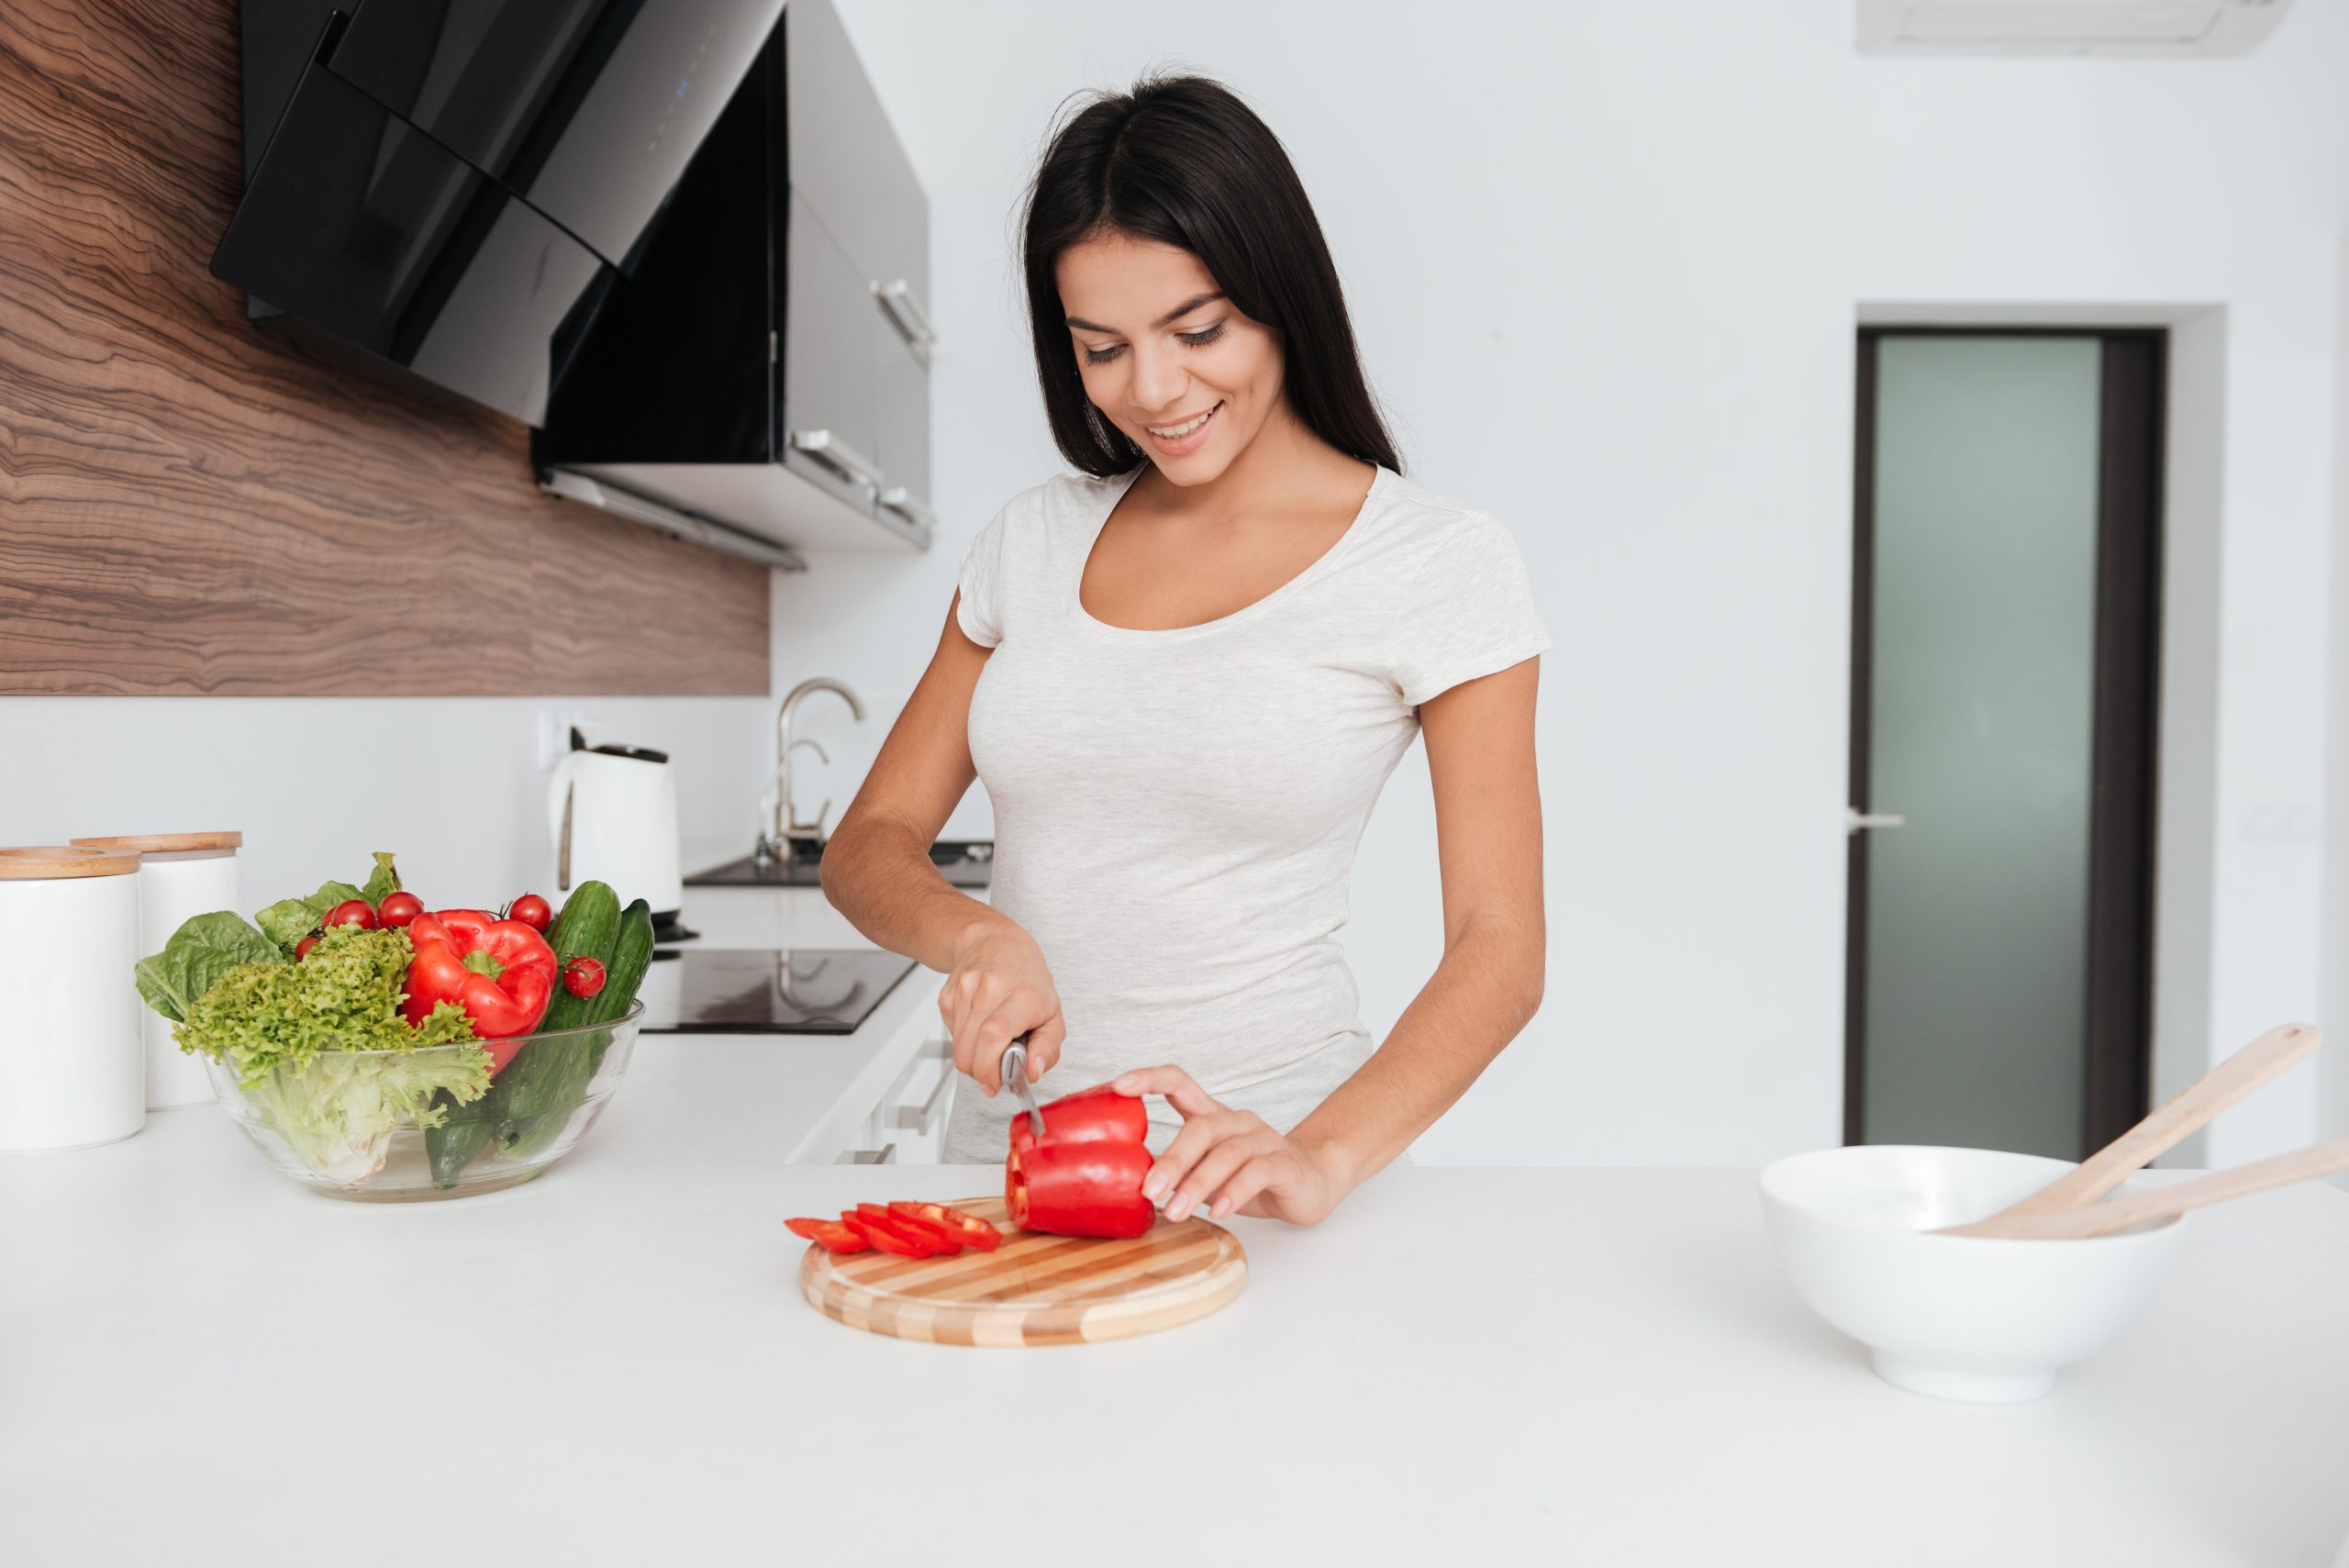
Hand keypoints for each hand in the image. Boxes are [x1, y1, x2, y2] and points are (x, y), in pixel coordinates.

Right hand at [940, 921, 1064, 1094]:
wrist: (993, 941)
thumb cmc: (1027, 978)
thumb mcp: (1053, 1012)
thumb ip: (1048, 1048)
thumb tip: (1033, 1072)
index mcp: (1021, 994)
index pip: (994, 1034)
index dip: (991, 1067)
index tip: (998, 1081)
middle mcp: (989, 989)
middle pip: (970, 1047)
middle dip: (980, 1072)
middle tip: (994, 1073)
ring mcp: (964, 991)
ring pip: (958, 1047)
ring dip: (973, 1059)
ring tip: (990, 1047)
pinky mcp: (946, 996)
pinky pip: (952, 1035)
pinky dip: (965, 1042)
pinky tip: (979, 1027)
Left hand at [1110, 1065, 1354, 1227]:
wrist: (1311, 1182)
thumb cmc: (1250, 1176)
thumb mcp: (1207, 1170)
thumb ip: (1178, 1169)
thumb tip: (1128, 1184)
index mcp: (1213, 1115)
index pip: (1179, 1082)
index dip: (1150, 1078)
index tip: (1120, 1085)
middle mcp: (1237, 1121)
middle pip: (1201, 1127)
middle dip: (1172, 1159)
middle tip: (1149, 1190)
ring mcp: (1263, 1140)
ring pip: (1227, 1153)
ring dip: (1197, 1184)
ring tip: (1176, 1211)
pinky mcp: (1284, 1164)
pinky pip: (1256, 1173)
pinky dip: (1234, 1193)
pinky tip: (1218, 1211)